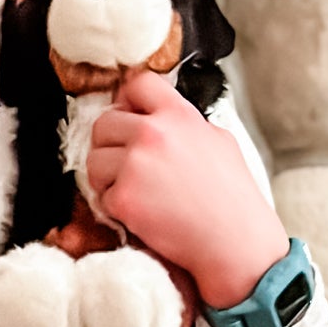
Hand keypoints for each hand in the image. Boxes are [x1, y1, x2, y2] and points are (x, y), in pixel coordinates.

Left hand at [84, 68, 290, 308]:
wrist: (234, 243)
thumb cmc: (232, 197)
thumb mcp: (217, 141)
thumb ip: (184, 124)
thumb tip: (161, 117)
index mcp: (178, 115)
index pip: (137, 84)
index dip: (128, 100)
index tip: (130, 116)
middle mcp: (153, 133)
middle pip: (104, 122)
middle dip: (110, 143)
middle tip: (126, 164)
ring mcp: (135, 165)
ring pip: (94, 160)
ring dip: (106, 176)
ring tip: (133, 190)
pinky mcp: (124, 198)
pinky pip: (102, 196)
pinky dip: (116, 208)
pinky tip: (142, 214)